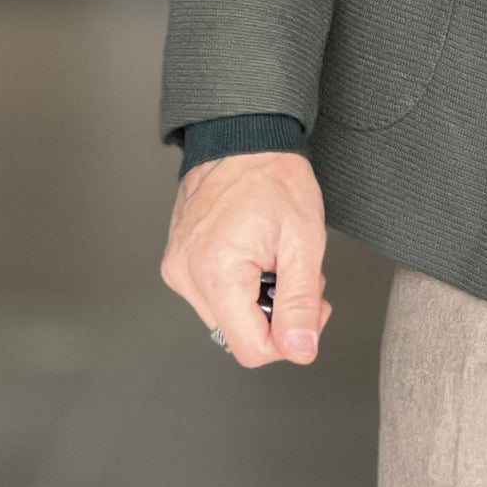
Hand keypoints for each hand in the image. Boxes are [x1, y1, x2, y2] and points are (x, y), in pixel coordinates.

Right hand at [161, 151, 332, 367]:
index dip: (288, 341)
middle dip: (278, 313)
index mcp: (216, 272)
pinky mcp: (177, 262)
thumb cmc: (273, 178)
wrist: (243, 137)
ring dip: (260, 299)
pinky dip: (241, 284)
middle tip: (295, 271)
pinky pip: (214, 295)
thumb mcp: (303, 240)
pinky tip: (253, 254)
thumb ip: (302, 302)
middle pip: (240, 334)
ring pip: (228, 317)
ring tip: (274, 256)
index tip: (309, 310)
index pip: (251, 350)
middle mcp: (186, 275)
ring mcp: (177, 268)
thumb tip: (300, 350)